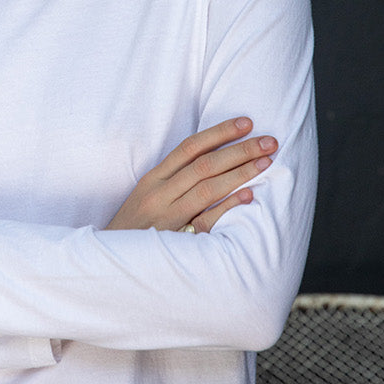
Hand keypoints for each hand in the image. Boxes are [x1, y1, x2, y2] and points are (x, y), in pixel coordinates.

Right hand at [105, 117, 275, 234]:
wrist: (115, 260)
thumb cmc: (135, 226)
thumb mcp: (147, 195)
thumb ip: (174, 178)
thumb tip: (212, 158)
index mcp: (153, 179)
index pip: (190, 147)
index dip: (219, 132)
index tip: (246, 122)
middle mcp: (160, 194)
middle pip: (204, 165)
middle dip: (239, 150)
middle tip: (268, 141)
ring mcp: (168, 217)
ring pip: (207, 188)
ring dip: (240, 173)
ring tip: (266, 162)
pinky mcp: (177, 240)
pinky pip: (205, 221)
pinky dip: (227, 207)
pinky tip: (248, 196)